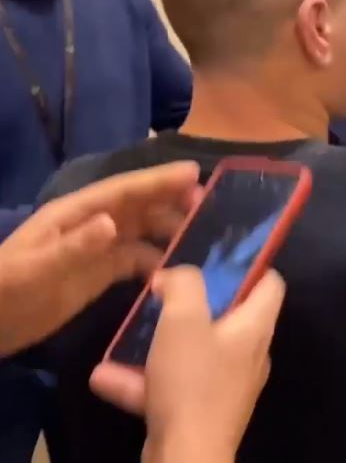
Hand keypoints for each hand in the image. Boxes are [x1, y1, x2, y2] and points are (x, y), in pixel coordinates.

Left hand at [0, 161, 200, 355]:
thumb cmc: (4, 290)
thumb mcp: (36, 269)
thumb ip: (74, 246)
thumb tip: (114, 223)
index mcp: (74, 215)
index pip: (124, 191)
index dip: (158, 180)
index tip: (194, 172)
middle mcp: (90, 227)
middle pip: (138, 207)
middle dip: (172, 202)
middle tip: (209, 205)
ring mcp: (94, 251)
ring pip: (141, 233)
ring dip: (169, 232)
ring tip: (203, 238)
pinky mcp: (96, 276)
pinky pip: (135, 262)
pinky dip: (157, 263)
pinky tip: (177, 274)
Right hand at [90, 265, 285, 462]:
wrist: (187, 456)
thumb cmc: (192, 379)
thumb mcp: (184, 319)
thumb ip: (184, 285)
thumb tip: (176, 276)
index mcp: (256, 328)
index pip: (271, 284)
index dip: (249, 266)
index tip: (215, 259)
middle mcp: (249, 355)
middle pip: (228, 317)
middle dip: (193, 305)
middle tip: (163, 295)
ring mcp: (226, 386)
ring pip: (193, 353)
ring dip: (159, 345)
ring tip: (129, 333)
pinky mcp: (202, 411)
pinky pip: (173, 386)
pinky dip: (143, 381)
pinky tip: (106, 376)